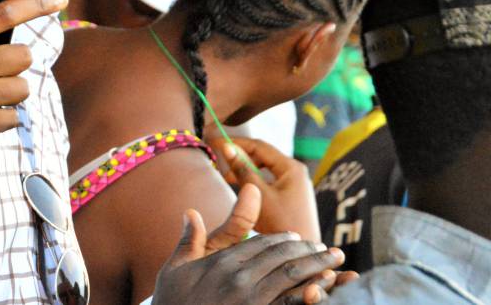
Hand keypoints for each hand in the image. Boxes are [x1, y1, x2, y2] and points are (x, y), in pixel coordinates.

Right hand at [153, 184, 346, 304]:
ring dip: (316, 265)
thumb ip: (188, 241)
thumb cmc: (173, 301)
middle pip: (280, 256)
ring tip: (334, 261)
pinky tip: (324, 286)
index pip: (259, 243)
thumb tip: (190, 211)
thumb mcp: (175, 269)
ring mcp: (250, 299)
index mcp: (220, 262)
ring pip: (290, 274)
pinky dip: (310, 291)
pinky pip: (290, 301)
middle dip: (308, 249)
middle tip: (326, 248)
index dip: (282, 239)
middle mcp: (237, 277)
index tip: (297, 238)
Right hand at [215, 137, 321, 241]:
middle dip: (240, 158)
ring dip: (246, 170)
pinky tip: (242, 190)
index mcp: (291, 167)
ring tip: (228, 179)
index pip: (259, 145)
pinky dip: (254, 181)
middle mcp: (295, 171)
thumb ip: (242, 170)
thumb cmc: (282, 224)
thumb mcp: (259, 195)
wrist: (302, 253)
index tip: (215, 142)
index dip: (235, 142)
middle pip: (262, 156)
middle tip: (220, 165)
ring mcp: (294, 183)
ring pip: (264, 169)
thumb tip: (226, 147)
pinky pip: (268, 180)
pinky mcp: (291, 195)